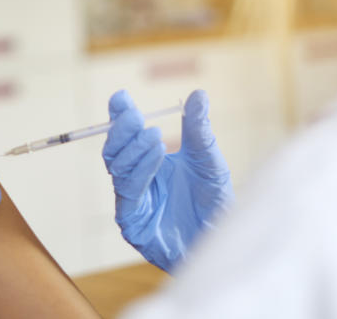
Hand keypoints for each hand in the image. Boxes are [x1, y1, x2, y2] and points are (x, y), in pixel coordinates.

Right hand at [103, 89, 233, 272]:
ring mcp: (132, 201)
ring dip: (134, 149)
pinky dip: (140, 170)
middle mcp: (135, 180)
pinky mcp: (132, 222)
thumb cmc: (214, 203)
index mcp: (147, 162)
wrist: (223, 241)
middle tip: (135, 114)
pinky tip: (156, 155)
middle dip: (121, 130)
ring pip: (117, 168)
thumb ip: (199, 130)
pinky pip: (128, 192)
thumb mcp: (209, 161)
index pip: (126, 135)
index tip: (120, 96)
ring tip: (155, 135)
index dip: (120, 116)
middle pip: (113, 150)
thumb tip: (199, 94)